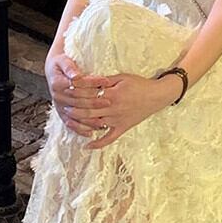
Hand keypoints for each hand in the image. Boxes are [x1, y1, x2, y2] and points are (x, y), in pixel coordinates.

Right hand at [46, 53, 114, 138]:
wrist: (53, 69)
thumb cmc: (61, 63)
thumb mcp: (63, 60)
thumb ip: (70, 67)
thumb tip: (76, 75)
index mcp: (57, 83)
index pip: (77, 85)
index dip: (92, 83)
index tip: (106, 81)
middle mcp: (57, 96)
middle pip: (78, 101)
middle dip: (94, 101)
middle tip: (108, 101)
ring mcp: (59, 106)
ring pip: (75, 115)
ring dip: (89, 119)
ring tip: (103, 121)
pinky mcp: (61, 112)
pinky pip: (70, 123)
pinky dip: (80, 129)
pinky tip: (90, 132)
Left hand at [60, 73, 182, 149]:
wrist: (156, 96)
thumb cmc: (139, 84)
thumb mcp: (121, 77)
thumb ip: (104, 80)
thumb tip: (87, 80)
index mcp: (112, 95)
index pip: (89, 96)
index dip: (77, 95)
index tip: (67, 94)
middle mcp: (112, 109)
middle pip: (88, 111)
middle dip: (75, 110)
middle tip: (65, 108)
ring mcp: (117, 120)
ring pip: (95, 124)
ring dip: (81, 124)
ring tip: (70, 122)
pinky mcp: (122, 128)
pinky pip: (109, 138)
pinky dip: (98, 143)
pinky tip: (87, 145)